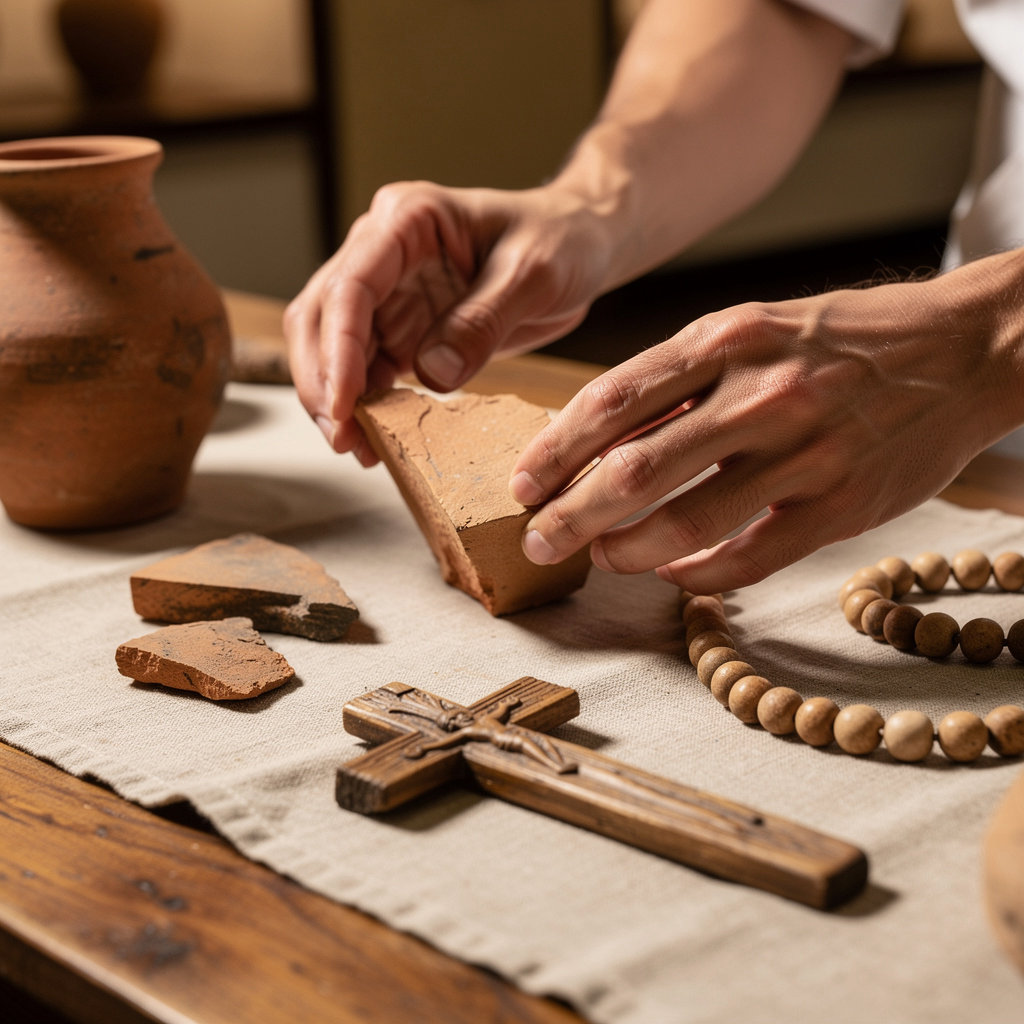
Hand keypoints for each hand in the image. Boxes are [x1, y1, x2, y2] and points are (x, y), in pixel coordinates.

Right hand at [284, 180, 610, 463]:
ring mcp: (388, 292)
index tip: (342, 402)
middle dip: (322, 380)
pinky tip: (376, 437)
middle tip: (342, 437)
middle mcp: (383, 251)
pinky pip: (366, 369)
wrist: (579, 247)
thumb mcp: (532, 274)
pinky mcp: (402, 328)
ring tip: (357, 447)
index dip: (337, 347)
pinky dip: (364, 405)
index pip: (352, 284)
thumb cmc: (560, 240)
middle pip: (321, 316)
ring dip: (335, 399)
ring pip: (333, 347)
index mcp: (408, 220)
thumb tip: (431, 374)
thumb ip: (482, 320)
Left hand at [509, 252, 1023, 592]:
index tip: (523, 484)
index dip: (555, 450)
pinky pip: (751, 556)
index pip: (613, 400)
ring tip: (600, 556)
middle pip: (635, 470)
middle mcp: (762, 392)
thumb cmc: (845, 339)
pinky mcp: (843, 504)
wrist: (967, 347)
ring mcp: (806, 451)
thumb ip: (683, 376)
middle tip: (537, 541)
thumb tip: (600, 435)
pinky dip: (700, 573)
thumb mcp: (757, 326)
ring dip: (625, 550)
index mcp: (729, 336)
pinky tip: (675, 573)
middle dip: (570, 514)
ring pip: (687, 521)